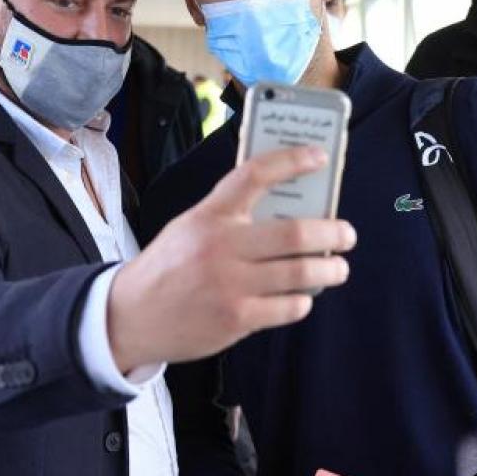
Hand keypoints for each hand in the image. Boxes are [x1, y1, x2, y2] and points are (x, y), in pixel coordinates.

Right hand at [108, 145, 356, 370]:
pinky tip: (301, 296)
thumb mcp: (190, 228)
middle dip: (333, 232)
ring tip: (337, 268)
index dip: (292, 161)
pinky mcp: (236, 319)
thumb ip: (232, 218)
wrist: (130, 317)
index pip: (254, 175)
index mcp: (209, 216)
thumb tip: (291, 212)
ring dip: (330, 270)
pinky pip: (289, 306)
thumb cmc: (169, 267)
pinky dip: (303, 300)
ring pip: (301, 273)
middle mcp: (220, 246)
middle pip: (295, 232)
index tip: (320, 156)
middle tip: (347, 234)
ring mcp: (230, 285)